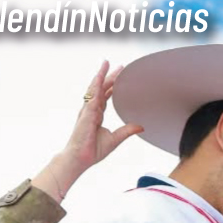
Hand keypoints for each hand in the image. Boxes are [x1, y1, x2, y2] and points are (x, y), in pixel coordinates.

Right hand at [33, 61, 143, 202]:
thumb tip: (141, 126)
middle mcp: (91, 109)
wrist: (81, 158)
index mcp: (97, 114)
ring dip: (101, 75)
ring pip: (95, 88)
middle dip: (109, 76)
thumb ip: (127, 130)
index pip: (106, 96)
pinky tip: (100, 77)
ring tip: (106, 63)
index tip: (121, 76)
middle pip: (101, 89)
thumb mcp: (115, 138)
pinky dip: (96, 86)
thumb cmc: (93, 150)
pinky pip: (91, 97)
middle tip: (119, 66)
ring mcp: (87, 110)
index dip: (113, 86)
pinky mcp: (86, 114)